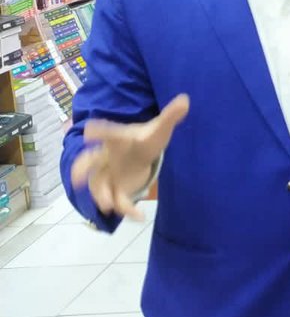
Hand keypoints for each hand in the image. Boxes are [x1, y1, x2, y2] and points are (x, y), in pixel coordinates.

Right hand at [69, 94, 189, 220]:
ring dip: (101, 195)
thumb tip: (186, 99)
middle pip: (89, 162)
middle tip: (77, 178)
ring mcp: (108, 174)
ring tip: (109, 205)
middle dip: (81, 169)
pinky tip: (139, 217)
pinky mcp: (117, 188)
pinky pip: (117, 200)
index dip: (99, 131)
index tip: (90, 130)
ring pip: (98, 185)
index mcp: (117, 139)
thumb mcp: (160, 128)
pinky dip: (126, 209)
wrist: (142, 152)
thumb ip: (171, 115)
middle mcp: (107, 157)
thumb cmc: (146, 138)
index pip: (106, 133)